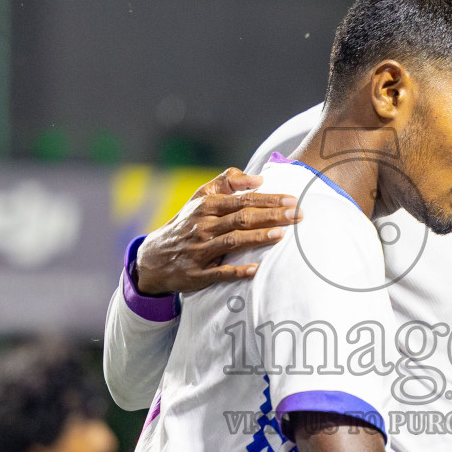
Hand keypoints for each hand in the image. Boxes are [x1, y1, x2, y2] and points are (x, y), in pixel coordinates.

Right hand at [135, 168, 302, 294]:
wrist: (153, 258)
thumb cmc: (186, 223)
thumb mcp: (200, 198)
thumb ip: (227, 182)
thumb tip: (258, 178)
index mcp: (206, 207)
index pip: (243, 200)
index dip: (268, 200)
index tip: (292, 200)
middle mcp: (203, 227)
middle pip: (242, 219)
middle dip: (271, 216)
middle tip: (298, 215)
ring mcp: (199, 250)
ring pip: (232, 242)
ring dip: (257, 238)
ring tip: (281, 234)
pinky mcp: (197, 274)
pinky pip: (219, 273)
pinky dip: (237, 271)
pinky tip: (255, 269)